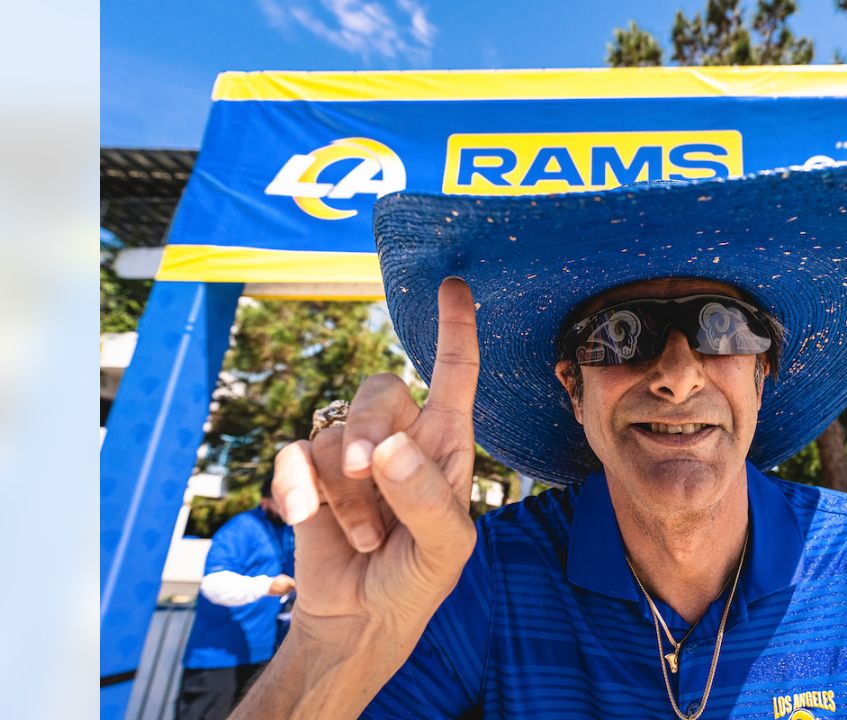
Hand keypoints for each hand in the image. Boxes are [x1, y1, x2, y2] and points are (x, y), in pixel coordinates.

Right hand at [272, 278, 479, 644]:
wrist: (362, 619)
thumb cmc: (417, 578)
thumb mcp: (444, 548)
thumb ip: (426, 498)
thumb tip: (389, 446)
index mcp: (446, 445)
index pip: (454, 375)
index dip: (455, 331)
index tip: (455, 287)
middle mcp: (399, 438)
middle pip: (378, 389)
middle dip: (367, 426)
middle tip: (367, 470)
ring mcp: (350, 455)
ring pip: (334, 433)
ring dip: (347, 493)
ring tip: (367, 538)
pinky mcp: (308, 476)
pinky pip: (294, 455)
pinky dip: (299, 488)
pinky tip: (306, 518)